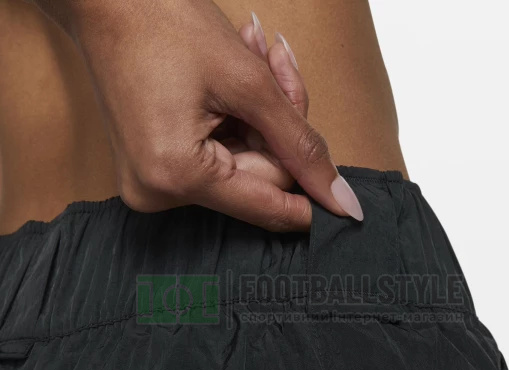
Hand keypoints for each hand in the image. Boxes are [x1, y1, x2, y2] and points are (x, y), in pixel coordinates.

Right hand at [36, 0, 362, 230]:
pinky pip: (221, 159)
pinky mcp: (158, 170)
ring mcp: (156, 184)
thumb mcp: (250, 83)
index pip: (269, 206)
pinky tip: (237, 77)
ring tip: (254, 56)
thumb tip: (341, 201)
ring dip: (262, 115)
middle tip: (279, 68)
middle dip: (281, 127)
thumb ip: (301, 145)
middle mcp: (161, 193)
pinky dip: (240, 119)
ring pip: (246, 166)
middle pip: (260, 180)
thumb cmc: (163, 20)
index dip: (311, 193)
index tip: (348, 200)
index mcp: (177, 176)